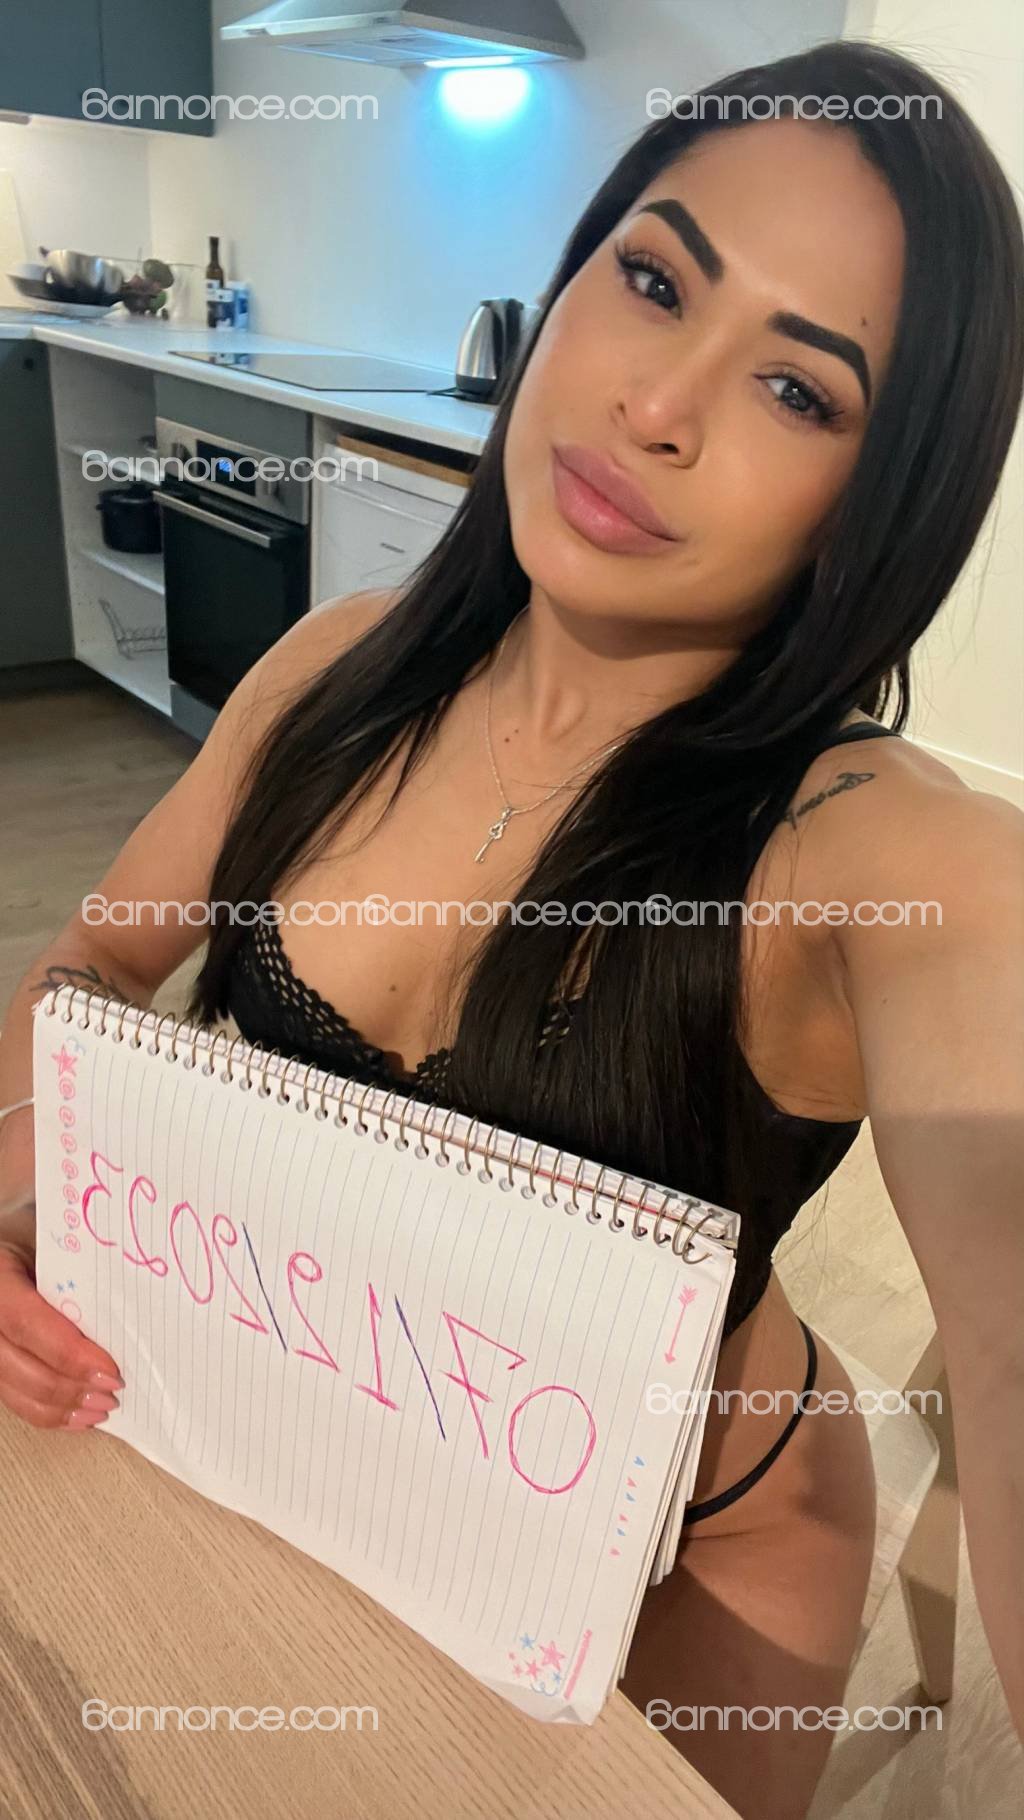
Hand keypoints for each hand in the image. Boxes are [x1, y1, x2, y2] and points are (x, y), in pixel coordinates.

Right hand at [0, 1199, 123, 1429]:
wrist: (14, 1241)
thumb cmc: (40, 1233)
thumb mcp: (58, 1237)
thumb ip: (82, 1268)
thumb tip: (140, 1300)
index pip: (26, 1322)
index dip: (68, 1353)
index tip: (110, 1370)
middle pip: (18, 1366)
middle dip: (69, 1388)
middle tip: (112, 1392)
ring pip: (15, 1390)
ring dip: (62, 1408)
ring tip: (101, 1408)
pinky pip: (14, 1398)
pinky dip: (49, 1413)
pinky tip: (78, 1415)